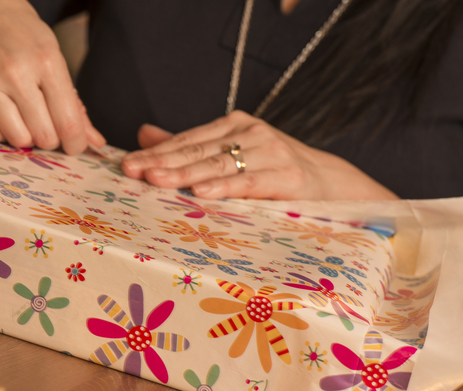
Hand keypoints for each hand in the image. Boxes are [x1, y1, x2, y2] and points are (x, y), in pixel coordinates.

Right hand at [0, 0, 104, 154]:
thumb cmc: (19, 30)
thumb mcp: (53, 55)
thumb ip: (74, 102)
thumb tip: (94, 141)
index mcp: (46, 60)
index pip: (68, 122)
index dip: (76, 142)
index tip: (75, 145)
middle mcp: (14, 72)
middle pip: (44, 136)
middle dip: (50, 137)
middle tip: (47, 123)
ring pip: (16, 138)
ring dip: (25, 135)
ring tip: (23, 115)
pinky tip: (2, 114)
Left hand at [120, 111, 397, 200]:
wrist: (333, 186)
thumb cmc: (275, 171)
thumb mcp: (233, 154)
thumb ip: (189, 146)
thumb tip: (144, 134)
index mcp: (235, 125)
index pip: (188, 140)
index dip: (157, 152)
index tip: (128, 164)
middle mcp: (251, 132)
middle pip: (198, 150)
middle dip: (163, 162)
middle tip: (134, 171)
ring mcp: (271, 152)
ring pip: (219, 165)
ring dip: (186, 174)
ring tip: (157, 180)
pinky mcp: (288, 176)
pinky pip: (249, 183)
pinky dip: (224, 188)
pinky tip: (201, 193)